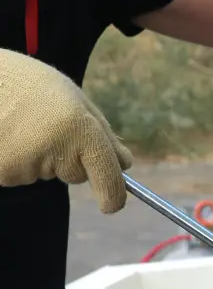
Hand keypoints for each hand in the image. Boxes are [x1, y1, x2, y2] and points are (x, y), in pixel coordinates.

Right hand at [0, 51, 131, 213]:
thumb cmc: (28, 84)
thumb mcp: (74, 98)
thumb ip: (102, 133)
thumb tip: (124, 165)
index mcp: (80, 129)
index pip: (108, 178)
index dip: (113, 196)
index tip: (111, 205)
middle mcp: (57, 149)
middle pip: (77, 174)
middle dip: (69, 158)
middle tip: (46, 126)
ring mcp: (27, 164)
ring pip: (49, 174)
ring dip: (42, 157)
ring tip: (21, 124)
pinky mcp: (3, 174)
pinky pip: (23, 175)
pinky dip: (19, 161)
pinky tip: (6, 135)